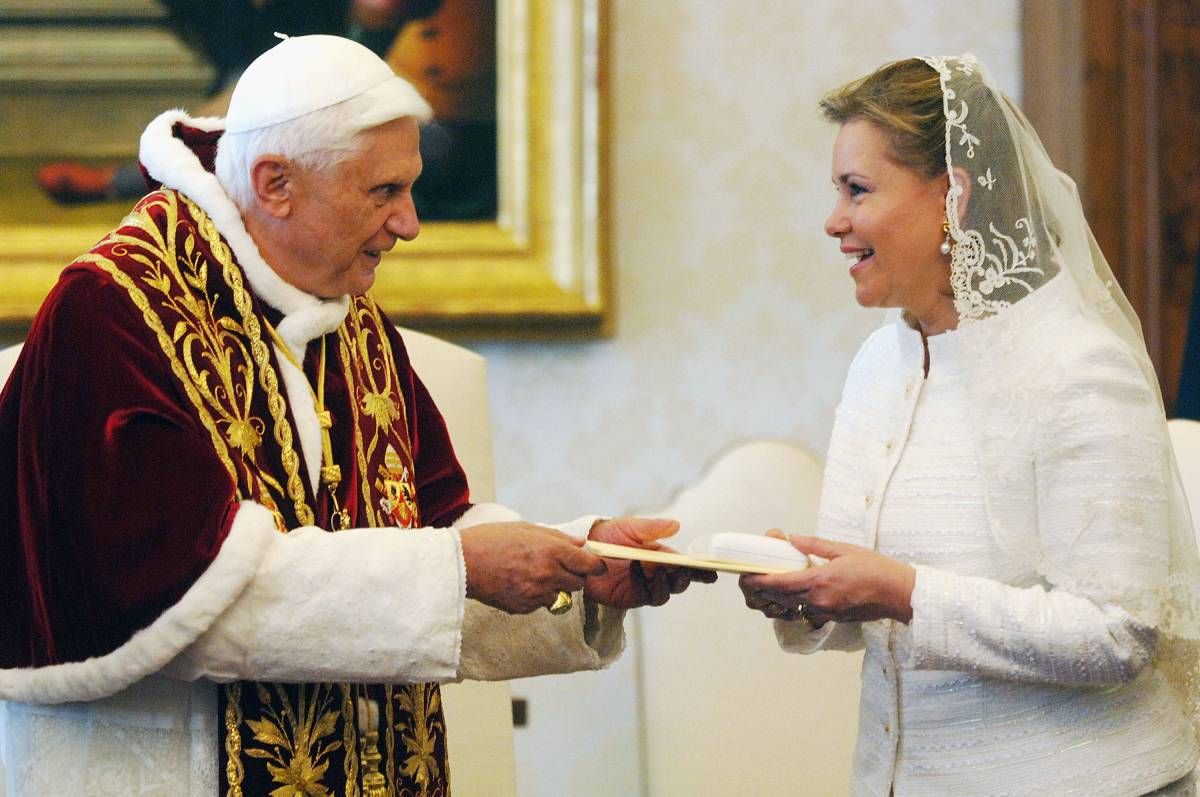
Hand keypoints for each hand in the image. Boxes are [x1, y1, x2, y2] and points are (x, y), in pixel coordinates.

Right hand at [460, 522, 605, 613]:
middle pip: (578, 584)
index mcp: (552, 551)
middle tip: (560, 568)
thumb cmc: (491, 539)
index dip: (595, 566)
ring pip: (560, 596)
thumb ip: (556, 537)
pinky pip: (540, 605)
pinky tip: (519, 584)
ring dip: (554, 588)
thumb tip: (579, 542)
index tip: (595, 566)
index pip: (589, 565)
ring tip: (534, 575)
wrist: (464, 563)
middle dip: (573, 576)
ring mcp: (537, 594)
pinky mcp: (524, 608)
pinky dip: (535, 597)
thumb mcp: (526, 528)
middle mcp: (549, 574)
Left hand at [585, 517, 716, 608]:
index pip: (685, 563)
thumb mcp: (630, 527)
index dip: (700, 568)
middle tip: (685, 570)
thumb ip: (652, 528)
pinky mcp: (631, 597)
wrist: (580, 550)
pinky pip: (646, 596)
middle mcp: (655, 572)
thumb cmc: (606, 534)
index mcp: (660, 554)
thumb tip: (676, 525)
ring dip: (666, 582)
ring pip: (666, 592)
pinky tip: (637, 570)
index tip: (712, 570)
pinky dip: (646, 585)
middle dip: (687, 577)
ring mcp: (644, 586)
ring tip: (657, 569)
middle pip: (679, 581)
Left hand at [739, 531, 915, 626]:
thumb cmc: (875, 568)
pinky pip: (805, 612)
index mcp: (820, 581)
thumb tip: (791, 539)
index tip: (745, 576)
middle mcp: (819, 600)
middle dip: (762, 590)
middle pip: (780, 598)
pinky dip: (794, 604)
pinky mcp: (832, 618)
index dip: (759, 581)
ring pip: (791, 608)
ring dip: (777, 598)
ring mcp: (825, 612)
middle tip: (750, 578)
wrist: (899, 593)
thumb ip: (814, 545)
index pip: (780, 584)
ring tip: (767, 585)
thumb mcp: (843, 549)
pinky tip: (792, 594)